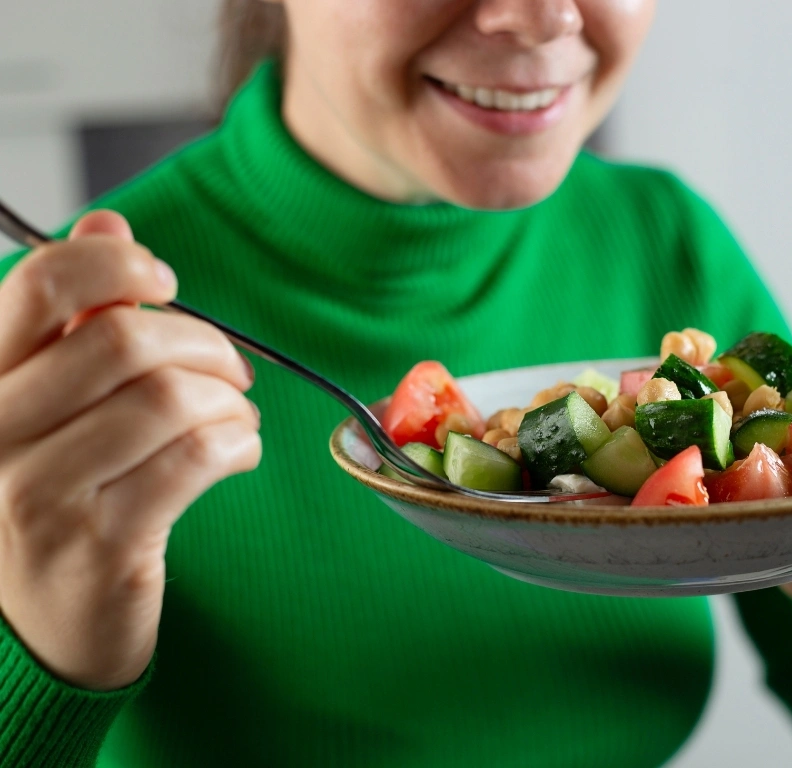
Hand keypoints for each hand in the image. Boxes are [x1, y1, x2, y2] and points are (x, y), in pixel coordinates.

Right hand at [0, 211, 261, 689]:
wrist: (40, 627)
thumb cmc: (56, 493)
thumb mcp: (49, 400)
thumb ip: (74, 314)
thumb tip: (106, 221)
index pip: (43, 284)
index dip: (119, 262)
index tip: (164, 280)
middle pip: (125, 340)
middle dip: (204, 342)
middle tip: (230, 367)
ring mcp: (39, 494)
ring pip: (169, 400)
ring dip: (228, 399)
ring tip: (235, 414)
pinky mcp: (99, 544)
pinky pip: (195, 460)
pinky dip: (237, 444)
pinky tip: (238, 450)